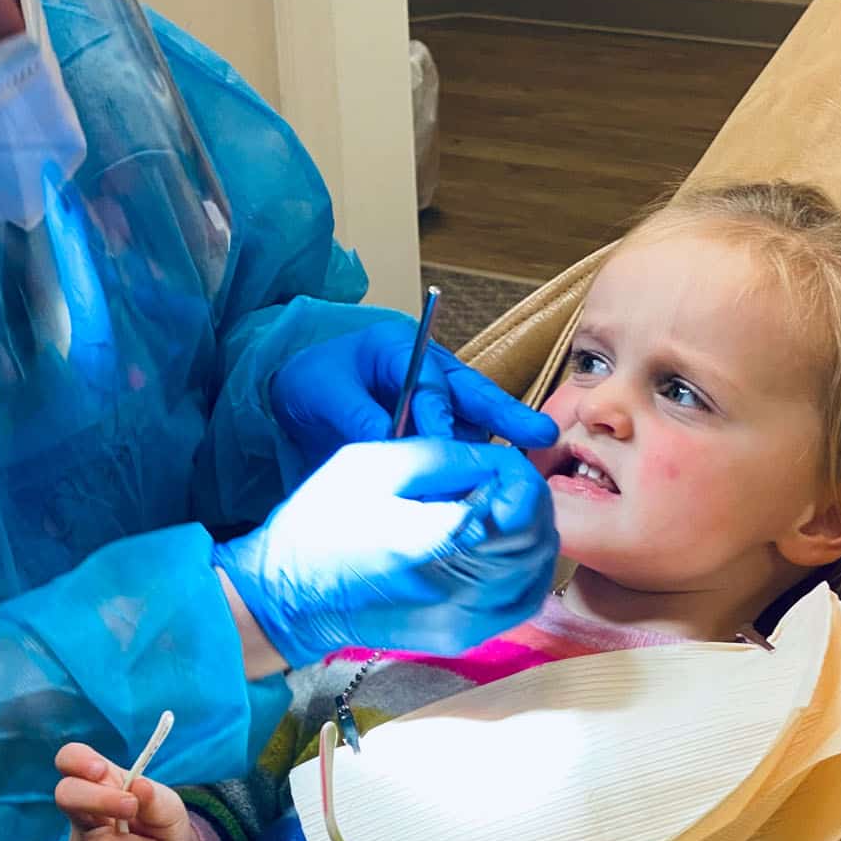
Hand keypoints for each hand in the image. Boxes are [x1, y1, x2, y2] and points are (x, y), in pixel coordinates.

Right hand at [54, 742, 200, 840]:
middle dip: (101, 801)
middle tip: (131, 808)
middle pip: (66, 796)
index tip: (100, 770)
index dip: (77, 761)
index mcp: (101, 786)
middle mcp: (84, 815)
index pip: (70, 761)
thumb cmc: (165, 829)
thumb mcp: (169, 808)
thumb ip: (154, 798)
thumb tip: (139, 786)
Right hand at [212, 436, 557, 666]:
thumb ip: (447, 458)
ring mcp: (464, 622)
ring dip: (532, 536)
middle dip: (528, 503)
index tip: (499, 468)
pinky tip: (503, 550)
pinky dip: (526, 570)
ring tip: (498, 514)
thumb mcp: (374, 464)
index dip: (521, 479)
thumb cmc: (322, 523)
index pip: (519, 508)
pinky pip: (521, 602)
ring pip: (537, 572)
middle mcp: (457, 591)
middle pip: (536, 540)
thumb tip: (502, 463)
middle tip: (499, 485)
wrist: (292, 599)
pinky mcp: (462, 638)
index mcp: (432, 540)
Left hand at [270, 315, 556, 462]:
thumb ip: (354, 415)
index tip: (441, 446)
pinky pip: (463, 446)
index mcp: (398, 348)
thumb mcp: (320, 391)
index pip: (430, 384)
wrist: (299, 400)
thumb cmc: (310, 384)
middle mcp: (429, 373)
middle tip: (542, 434)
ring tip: (519, 474)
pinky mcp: (438, 431)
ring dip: (494, 448)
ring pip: (474, 423)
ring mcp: (438, 402)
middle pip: (473, 393)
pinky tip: (487, 492)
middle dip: (507, 415)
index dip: (437, 417)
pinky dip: (475, 467)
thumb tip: (387, 444)